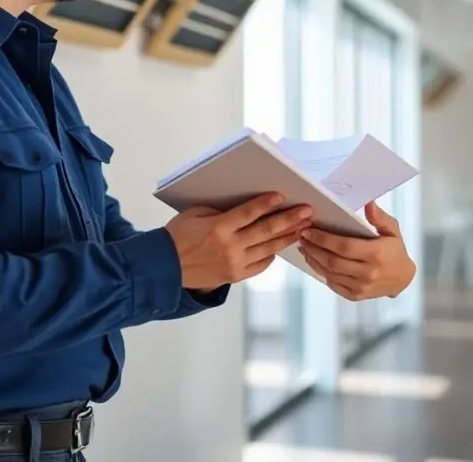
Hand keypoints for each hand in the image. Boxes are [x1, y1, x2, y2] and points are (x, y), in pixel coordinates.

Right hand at [165, 193, 311, 290]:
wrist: (164, 267)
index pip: (249, 213)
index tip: (283, 196)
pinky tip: (280, 245)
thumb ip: (221, 210)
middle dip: (290, 220)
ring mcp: (234, 264)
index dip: (267, 204)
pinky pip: (260, 265)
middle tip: (307, 211)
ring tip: (303, 228)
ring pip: (268, 248)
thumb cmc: (178, 235)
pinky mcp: (235, 276)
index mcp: (219, 228)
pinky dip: (272, 254)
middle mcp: (230, 247)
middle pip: (266, 231)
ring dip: (288, 237)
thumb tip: (246, 204)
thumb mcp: (196, 214)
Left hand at [298, 201, 414, 300]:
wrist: (402, 279)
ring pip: (330, 274)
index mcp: (376, 254)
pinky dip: (321, 272)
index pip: (344, 246)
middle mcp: (368, 273)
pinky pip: (333, 284)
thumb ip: (379, 217)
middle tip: (301, 236)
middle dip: (313, 248)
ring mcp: (361, 287)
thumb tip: (369, 203)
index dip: (323, 239)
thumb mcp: (393, 230)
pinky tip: (314, 260)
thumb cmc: (395, 250)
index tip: (309, 230)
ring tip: (304, 247)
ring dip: (313, 260)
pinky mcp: (355, 296)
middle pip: (333, 261)